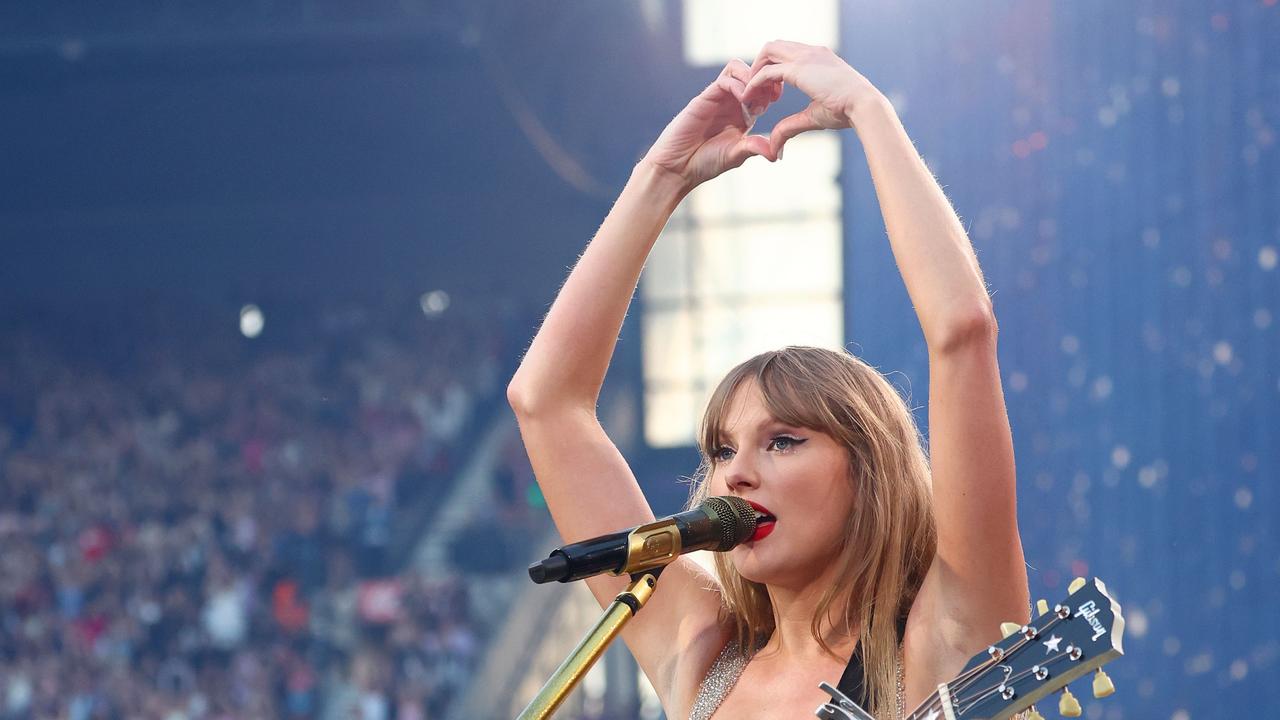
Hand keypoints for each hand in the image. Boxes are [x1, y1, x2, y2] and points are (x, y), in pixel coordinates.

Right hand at [640, 59, 782, 189]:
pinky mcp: (704, 98)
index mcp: (742, 114)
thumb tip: (775, 154)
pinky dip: (738, 85)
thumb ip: (754, 148)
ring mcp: (717, 98)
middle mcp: (730, 102)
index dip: (772, 88)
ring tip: (755, 100)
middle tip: (770, 97)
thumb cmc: (704, 163)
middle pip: (751, 72)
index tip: (777, 99)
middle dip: (764, 79)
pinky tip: (744, 102)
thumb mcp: (736, 155)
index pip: (761, 88)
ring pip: (737, 68)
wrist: (677, 167)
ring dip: (751, 78)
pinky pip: (724, 79)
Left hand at [741, 41, 884, 157]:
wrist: (864, 105)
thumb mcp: (813, 116)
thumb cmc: (846, 112)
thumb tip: (775, 148)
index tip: (772, 95)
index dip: (775, 70)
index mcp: (819, 58)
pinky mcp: (798, 69)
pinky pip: (767, 71)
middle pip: (774, 46)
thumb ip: (791, 126)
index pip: (788, 53)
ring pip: (768, 51)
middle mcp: (811, 52)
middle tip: (758, 93)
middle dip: (760, 66)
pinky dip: (754, 82)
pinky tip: (748, 97)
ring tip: (752, 94)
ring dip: (755, 70)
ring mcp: (805, 57)